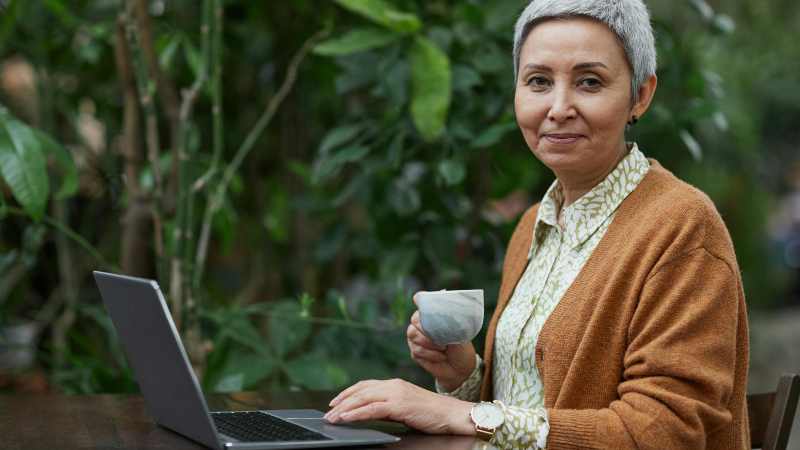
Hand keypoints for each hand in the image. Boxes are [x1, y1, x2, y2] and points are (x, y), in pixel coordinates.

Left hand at [324, 378, 474, 434]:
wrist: (452, 414)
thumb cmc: (433, 414)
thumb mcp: (406, 407)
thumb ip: (389, 407)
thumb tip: (370, 412)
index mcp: (395, 384)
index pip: (365, 385)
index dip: (348, 392)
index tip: (335, 401)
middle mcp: (393, 385)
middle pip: (360, 390)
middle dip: (341, 401)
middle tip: (328, 412)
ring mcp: (396, 394)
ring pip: (362, 398)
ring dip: (344, 408)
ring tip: (332, 417)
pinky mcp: (399, 405)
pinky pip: (371, 409)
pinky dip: (356, 413)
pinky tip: (346, 418)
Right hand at [407, 308, 476, 391]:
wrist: (461, 368)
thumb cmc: (461, 347)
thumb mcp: (459, 332)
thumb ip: (448, 322)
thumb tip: (440, 316)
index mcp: (432, 315)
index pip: (421, 302)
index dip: (421, 302)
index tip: (422, 302)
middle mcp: (421, 324)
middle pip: (414, 320)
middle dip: (428, 330)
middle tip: (442, 339)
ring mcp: (416, 338)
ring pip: (413, 335)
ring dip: (430, 344)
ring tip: (444, 349)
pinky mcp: (415, 352)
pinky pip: (417, 350)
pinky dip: (431, 355)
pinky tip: (441, 357)